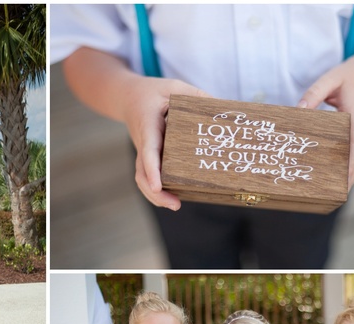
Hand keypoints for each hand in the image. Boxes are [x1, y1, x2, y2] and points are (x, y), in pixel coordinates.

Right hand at [119, 77, 211, 209]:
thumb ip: (198, 96)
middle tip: (175, 205)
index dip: (153, 169)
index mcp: (148, 124)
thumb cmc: (153, 92)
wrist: (128, 97)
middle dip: (155, 192)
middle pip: (142, 173)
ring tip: (175, 205)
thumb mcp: (175, 87)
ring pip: (143, 178)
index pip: (149, 149)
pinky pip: (148, 177)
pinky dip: (158, 190)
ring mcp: (143, 152)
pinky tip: (174, 197)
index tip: (158, 185)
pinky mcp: (148, 157)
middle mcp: (143, 142)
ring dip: (156, 195)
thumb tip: (225, 112)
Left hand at [298, 58, 353, 190]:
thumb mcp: (330, 79)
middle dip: (350, 177)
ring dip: (351, 176)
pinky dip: (350, 168)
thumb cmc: (349, 76)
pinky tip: (339, 180)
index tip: (345, 178)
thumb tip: (299, 110)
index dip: (351, 162)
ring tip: (337, 194)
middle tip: (337, 195)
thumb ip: (314, 93)